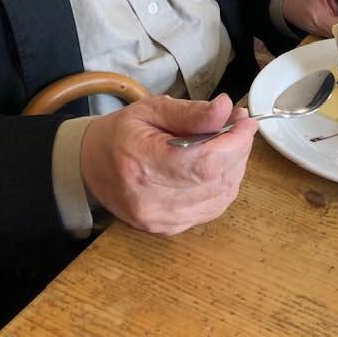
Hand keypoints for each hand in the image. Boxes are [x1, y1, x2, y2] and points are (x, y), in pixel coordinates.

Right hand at [80, 93, 257, 235]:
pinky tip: (220, 164)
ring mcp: (161, 221)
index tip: (246, 121)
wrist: (91, 168)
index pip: (203, 162)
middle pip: (216, 180)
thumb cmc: (121, 134)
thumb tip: (225, 108)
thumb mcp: (150, 110)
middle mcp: (151, 201)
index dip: (234, 143)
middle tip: (240, 124)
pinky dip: (225, 184)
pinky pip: (213, 209)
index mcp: (141, 165)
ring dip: (235, 166)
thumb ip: (190, 112)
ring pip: (221, 197)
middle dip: (239, 149)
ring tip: (230, 141)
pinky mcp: (169, 230)